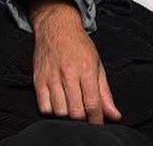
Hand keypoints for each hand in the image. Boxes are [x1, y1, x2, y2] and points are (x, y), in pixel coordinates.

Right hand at [30, 0, 121, 123]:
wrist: (57, 27)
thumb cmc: (80, 46)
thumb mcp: (98, 65)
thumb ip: (105, 93)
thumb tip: (114, 115)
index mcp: (86, 70)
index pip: (92, 103)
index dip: (97, 120)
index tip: (99, 125)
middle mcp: (68, 74)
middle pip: (75, 111)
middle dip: (82, 119)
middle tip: (86, 116)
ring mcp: (51, 78)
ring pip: (59, 111)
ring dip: (67, 116)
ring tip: (73, 109)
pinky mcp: (38, 80)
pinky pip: (43, 107)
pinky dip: (52, 111)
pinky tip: (59, 105)